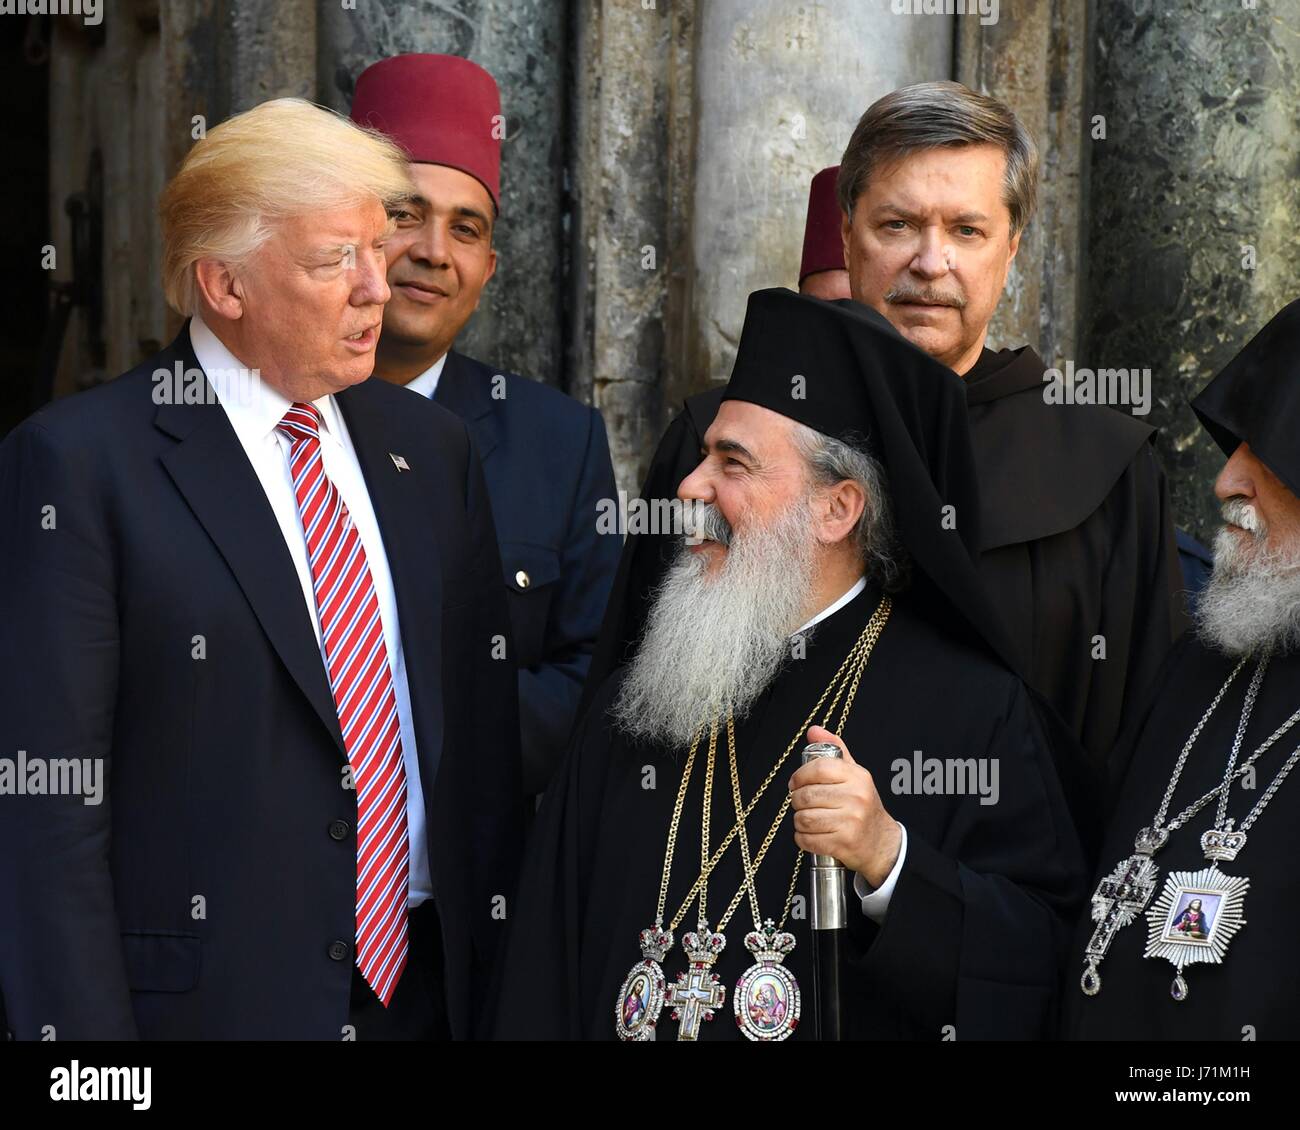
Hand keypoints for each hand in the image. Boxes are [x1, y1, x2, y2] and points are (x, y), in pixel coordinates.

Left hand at [788, 725, 900, 886]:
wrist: (881, 842)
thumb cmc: (863, 805)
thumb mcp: (854, 774)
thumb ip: (835, 750)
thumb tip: (814, 730)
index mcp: (858, 777)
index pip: (819, 768)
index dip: (800, 775)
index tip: (795, 782)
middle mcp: (857, 798)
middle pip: (807, 795)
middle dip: (797, 800)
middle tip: (801, 803)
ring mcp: (851, 822)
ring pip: (804, 818)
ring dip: (799, 820)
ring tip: (807, 818)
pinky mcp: (844, 844)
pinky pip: (808, 839)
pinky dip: (802, 838)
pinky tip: (810, 834)